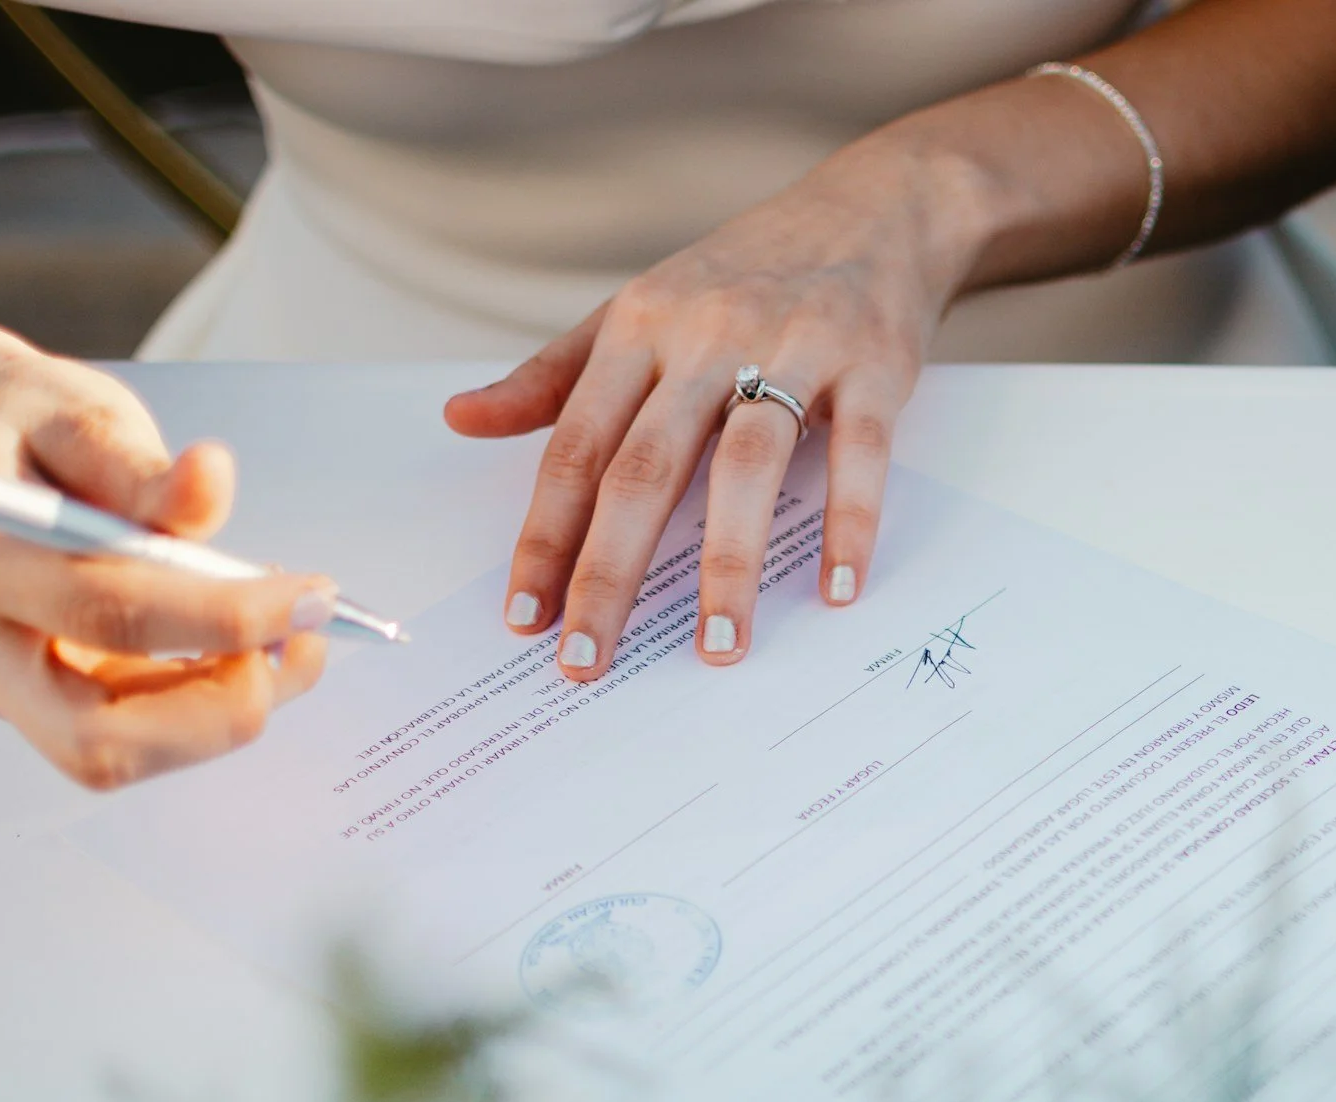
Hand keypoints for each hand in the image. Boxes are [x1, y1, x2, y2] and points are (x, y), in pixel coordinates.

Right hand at [0, 322, 334, 787]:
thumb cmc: (18, 427)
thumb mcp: (79, 415)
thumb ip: (142, 465)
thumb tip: (208, 480)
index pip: (109, 612)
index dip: (227, 614)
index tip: (311, 596)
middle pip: (99, 736)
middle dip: (222, 708)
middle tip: (297, 645)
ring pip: (119, 753)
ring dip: (224, 710)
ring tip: (283, 636)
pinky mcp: (35, 704)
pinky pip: (132, 736)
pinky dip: (205, 704)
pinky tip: (243, 646)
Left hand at [446, 142, 961, 677]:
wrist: (875, 207)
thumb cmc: (747, 272)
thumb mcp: (640, 310)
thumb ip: (554, 375)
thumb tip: (460, 419)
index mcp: (638, 330)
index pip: (574, 449)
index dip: (545, 538)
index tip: (524, 619)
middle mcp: (705, 337)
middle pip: (644, 470)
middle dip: (609, 574)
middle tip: (589, 660)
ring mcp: (792, 349)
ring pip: (744, 468)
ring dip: (727, 566)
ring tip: (717, 647)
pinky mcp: (871, 365)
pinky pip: (857, 454)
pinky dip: (849, 523)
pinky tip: (836, 588)